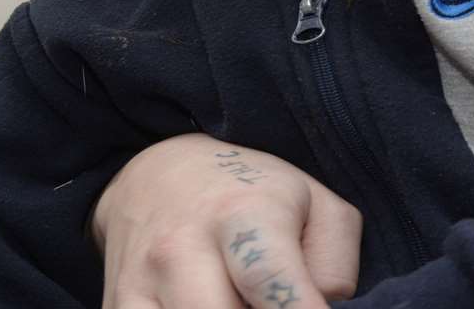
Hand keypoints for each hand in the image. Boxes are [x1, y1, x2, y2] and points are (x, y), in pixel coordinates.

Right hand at [93, 134, 359, 308]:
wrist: (158, 177)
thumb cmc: (254, 194)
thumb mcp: (316, 203)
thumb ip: (333, 262)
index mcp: (242, 214)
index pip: (268, 278)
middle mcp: (180, 250)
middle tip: (274, 300)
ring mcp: (140, 285)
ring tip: (246, 301)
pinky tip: (215, 305)